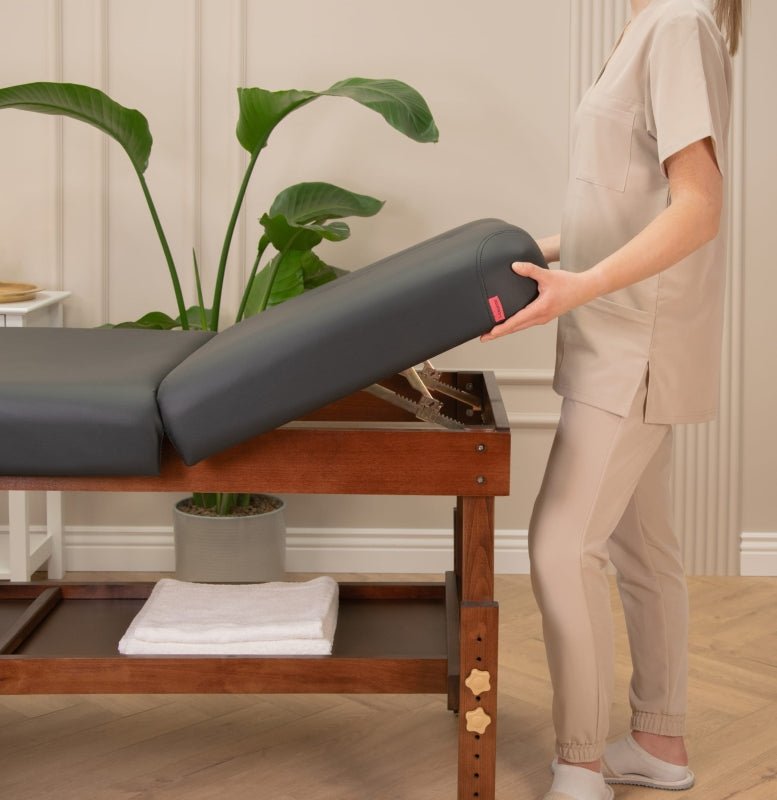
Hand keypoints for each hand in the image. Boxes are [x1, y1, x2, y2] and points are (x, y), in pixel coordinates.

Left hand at [480, 262, 596, 340]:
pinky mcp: (544, 316)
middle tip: (483, 337)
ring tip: (492, 332)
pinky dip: (515, 325)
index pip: (516, 322)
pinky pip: (526, 323)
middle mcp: (540, 317)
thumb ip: (530, 270)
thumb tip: (514, 266)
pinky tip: (508, 323)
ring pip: (520, 327)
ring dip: (506, 330)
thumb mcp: (548, 275)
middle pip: (515, 328)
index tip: (490, 333)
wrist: (585, 289)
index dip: (502, 328)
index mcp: (540, 309)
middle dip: (499, 333)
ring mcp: (542, 318)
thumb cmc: (569, 283)